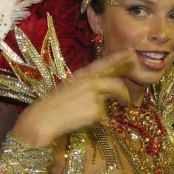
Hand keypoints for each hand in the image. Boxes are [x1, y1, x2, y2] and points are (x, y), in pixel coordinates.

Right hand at [11, 48, 135, 145]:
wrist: (42, 118)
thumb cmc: (52, 105)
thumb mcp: (69, 88)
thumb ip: (86, 86)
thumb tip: (102, 90)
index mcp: (82, 74)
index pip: (105, 62)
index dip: (119, 57)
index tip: (131, 53)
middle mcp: (91, 81)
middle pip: (117, 84)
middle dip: (124, 93)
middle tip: (125, 101)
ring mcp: (94, 95)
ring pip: (108, 102)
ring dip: (103, 110)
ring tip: (89, 115)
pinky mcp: (96, 109)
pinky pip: (102, 115)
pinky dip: (94, 119)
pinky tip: (80, 120)